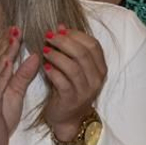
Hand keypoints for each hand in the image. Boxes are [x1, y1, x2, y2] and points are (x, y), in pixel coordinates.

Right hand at [0, 27, 38, 144]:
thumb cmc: (0, 118)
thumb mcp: (15, 93)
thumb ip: (23, 75)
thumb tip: (35, 56)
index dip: (6, 41)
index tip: (16, 28)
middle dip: (6, 42)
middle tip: (16, 28)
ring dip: (4, 53)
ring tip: (13, 39)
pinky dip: (1, 74)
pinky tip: (7, 63)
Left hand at [40, 25, 107, 142]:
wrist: (67, 118)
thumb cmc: (69, 88)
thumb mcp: (73, 66)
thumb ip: (69, 48)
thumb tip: (60, 26)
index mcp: (100, 68)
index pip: (93, 45)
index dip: (76, 34)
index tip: (60, 29)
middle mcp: (96, 79)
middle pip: (83, 54)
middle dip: (64, 42)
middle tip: (48, 36)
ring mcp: (85, 91)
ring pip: (73, 67)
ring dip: (57, 56)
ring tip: (45, 50)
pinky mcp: (72, 100)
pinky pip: (63, 83)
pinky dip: (53, 72)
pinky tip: (45, 67)